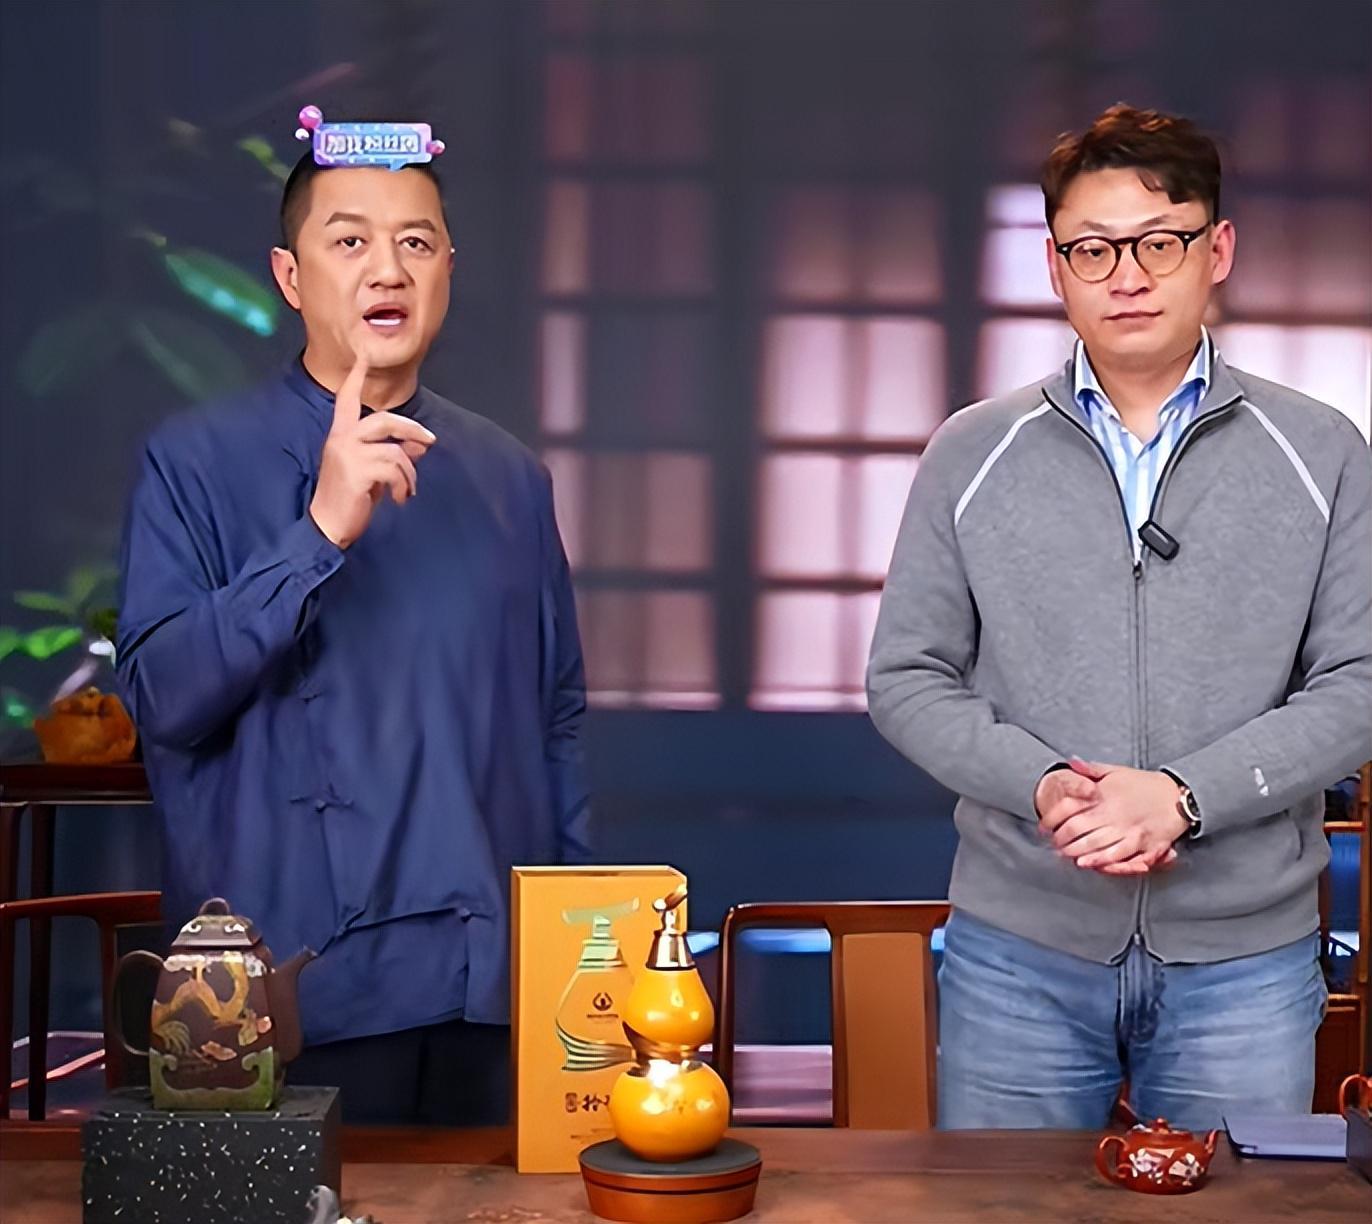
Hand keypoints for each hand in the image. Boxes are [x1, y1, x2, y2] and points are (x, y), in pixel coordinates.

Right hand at [308, 333, 435, 548]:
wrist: (328, 527)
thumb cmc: (348, 500)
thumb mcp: (372, 472)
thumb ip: (392, 454)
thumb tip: (420, 444)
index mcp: (341, 436)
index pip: (347, 400)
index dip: (356, 378)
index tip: (364, 355)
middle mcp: (342, 439)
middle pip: (384, 420)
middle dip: (412, 429)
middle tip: (431, 441)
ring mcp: (348, 454)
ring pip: (395, 450)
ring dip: (409, 472)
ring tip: (407, 490)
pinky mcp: (356, 471)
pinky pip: (395, 469)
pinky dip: (405, 485)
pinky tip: (400, 498)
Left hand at [1047, 759, 1184, 874]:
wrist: (1178, 796)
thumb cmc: (1146, 784)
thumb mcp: (1116, 771)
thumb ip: (1091, 769)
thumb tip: (1071, 763)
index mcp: (1104, 795)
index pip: (1069, 808)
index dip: (1052, 819)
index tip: (1044, 826)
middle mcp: (1113, 813)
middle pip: (1077, 829)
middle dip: (1061, 839)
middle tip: (1053, 844)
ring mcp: (1128, 829)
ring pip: (1094, 844)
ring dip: (1075, 851)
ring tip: (1065, 854)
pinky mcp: (1143, 844)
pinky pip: (1117, 855)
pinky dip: (1099, 860)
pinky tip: (1087, 862)